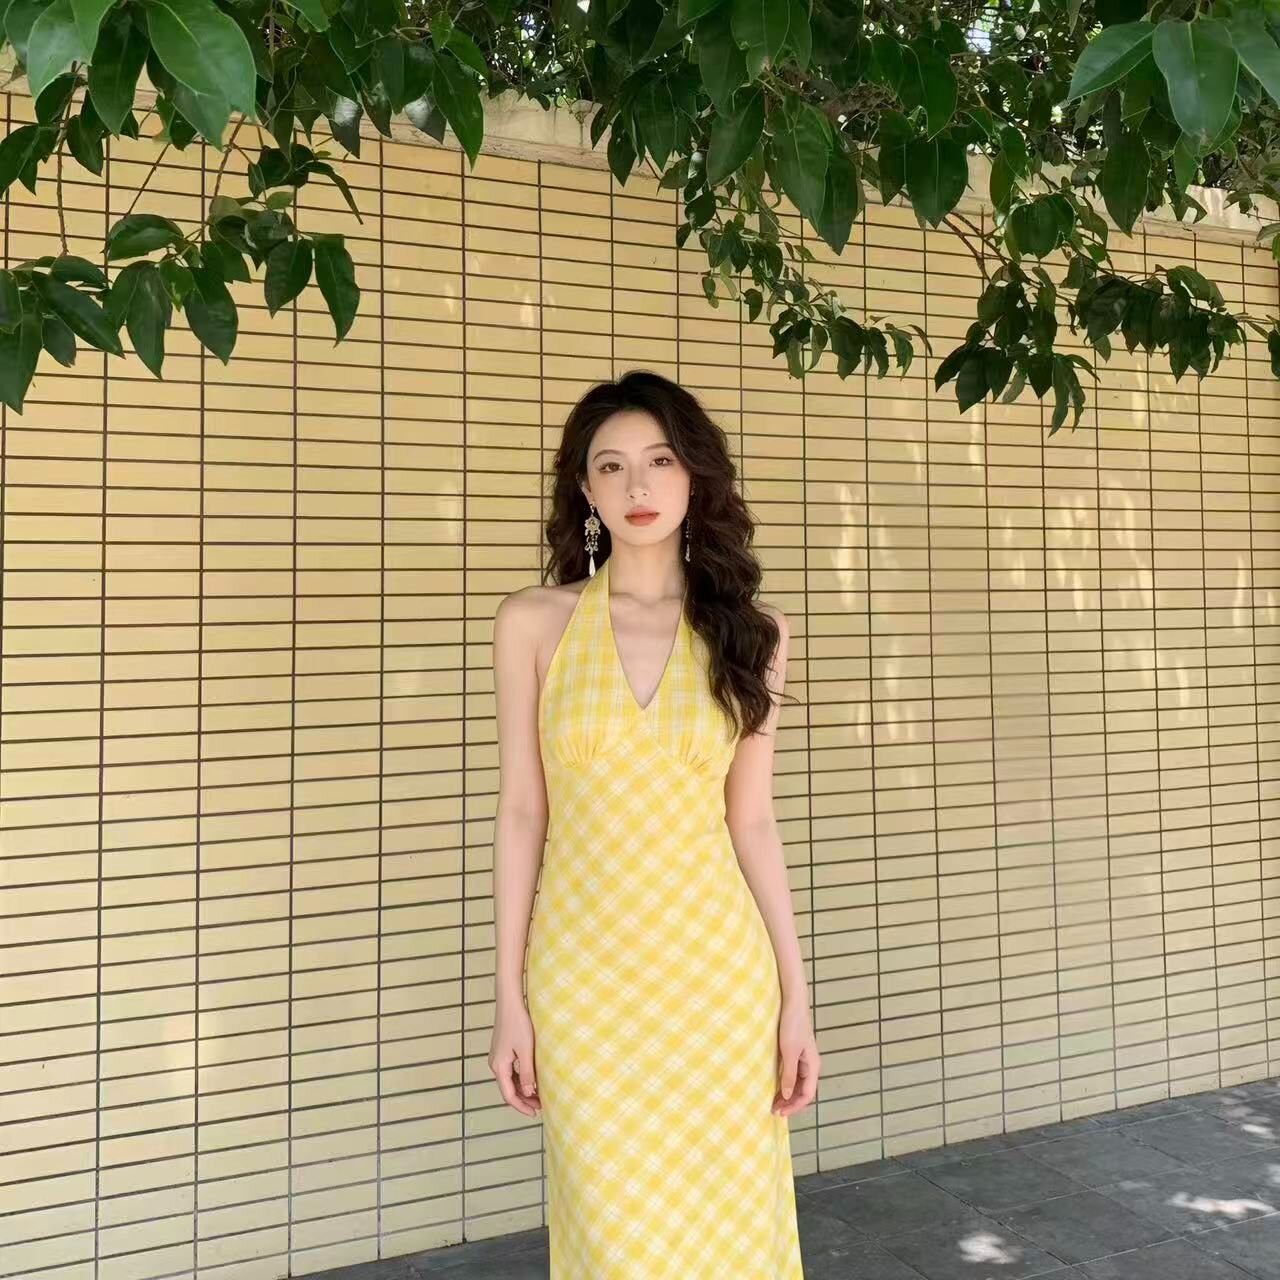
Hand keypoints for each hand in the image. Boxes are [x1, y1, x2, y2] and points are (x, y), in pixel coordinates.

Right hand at [488, 997, 541, 1115]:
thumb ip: (526, 1073)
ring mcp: (497, 1057)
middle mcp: (495, 1064)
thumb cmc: (518, 1024)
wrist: (510, 1003)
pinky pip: (510, 1071)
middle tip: (540, 1107)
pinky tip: (531, 1079)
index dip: (521, 1106)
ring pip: (509, 1081)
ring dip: (522, 1090)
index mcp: (499, 1066)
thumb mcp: (525, 1050)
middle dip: (523, 1100)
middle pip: (508, 1089)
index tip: (534, 1113)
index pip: (509, 1095)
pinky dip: (519, 1079)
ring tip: (538, 1095)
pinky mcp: (502, 1050)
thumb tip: (528, 1092)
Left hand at [772, 995, 818, 1116]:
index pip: (807, 1095)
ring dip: (787, 1095)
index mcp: (813, 1066)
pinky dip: (785, 1084)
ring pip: (798, 1085)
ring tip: (773, 1103)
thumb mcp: (789, 1052)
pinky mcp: (796, 1054)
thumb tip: (787, 1096)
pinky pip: (793, 1075)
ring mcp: (804, 1060)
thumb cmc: (792, 1025)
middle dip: (790, 1103)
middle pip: (803, 1092)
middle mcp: (811, 1066)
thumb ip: (789, 1074)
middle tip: (774, 1111)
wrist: (793, 1003)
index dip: (795, 1106)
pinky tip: (776, 1088)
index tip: (780, 1113)